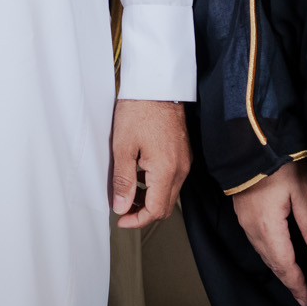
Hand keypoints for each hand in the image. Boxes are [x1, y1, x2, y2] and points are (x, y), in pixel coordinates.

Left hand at [109, 99, 190, 229]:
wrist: (157, 85)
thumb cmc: (139, 110)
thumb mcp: (123, 147)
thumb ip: (123, 181)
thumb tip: (121, 207)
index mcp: (166, 171)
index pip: (156, 211)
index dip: (137, 220)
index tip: (121, 219)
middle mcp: (181, 169)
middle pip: (166, 206)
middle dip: (144, 212)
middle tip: (123, 208)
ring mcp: (185, 161)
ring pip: (169, 193)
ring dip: (150, 198)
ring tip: (128, 190)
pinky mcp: (184, 153)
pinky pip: (173, 179)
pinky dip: (157, 185)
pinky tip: (140, 174)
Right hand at [231, 159, 306, 305]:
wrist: (246, 142)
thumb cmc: (278, 164)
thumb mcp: (303, 192)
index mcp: (269, 229)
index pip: (285, 265)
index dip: (297, 284)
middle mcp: (253, 230)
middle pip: (272, 263)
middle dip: (288, 279)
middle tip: (302, 294)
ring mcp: (244, 221)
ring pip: (263, 253)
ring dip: (278, 267)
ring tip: (292, 276)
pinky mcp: (242, 211)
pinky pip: (256, 241)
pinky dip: (269, 253)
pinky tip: (277, 251)